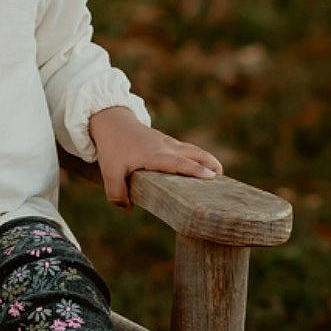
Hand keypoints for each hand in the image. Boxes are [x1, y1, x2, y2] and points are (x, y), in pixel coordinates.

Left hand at [87, 106, 222, 208]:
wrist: (112, 122)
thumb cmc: (112, 148)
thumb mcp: (109, 172)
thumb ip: (116, 193)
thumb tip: (129, 208)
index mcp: (153, 155)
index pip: (178, 163)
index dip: (194, 170)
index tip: (210, 176)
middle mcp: (164, 147)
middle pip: (192, 153)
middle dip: (209, 163)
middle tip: (221, 175)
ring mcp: (166, 142)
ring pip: (191, 149)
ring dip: (206, 159)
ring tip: (218, 172)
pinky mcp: (166, 142)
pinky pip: (185, 149)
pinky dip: (197, 156)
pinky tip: (201, 167)